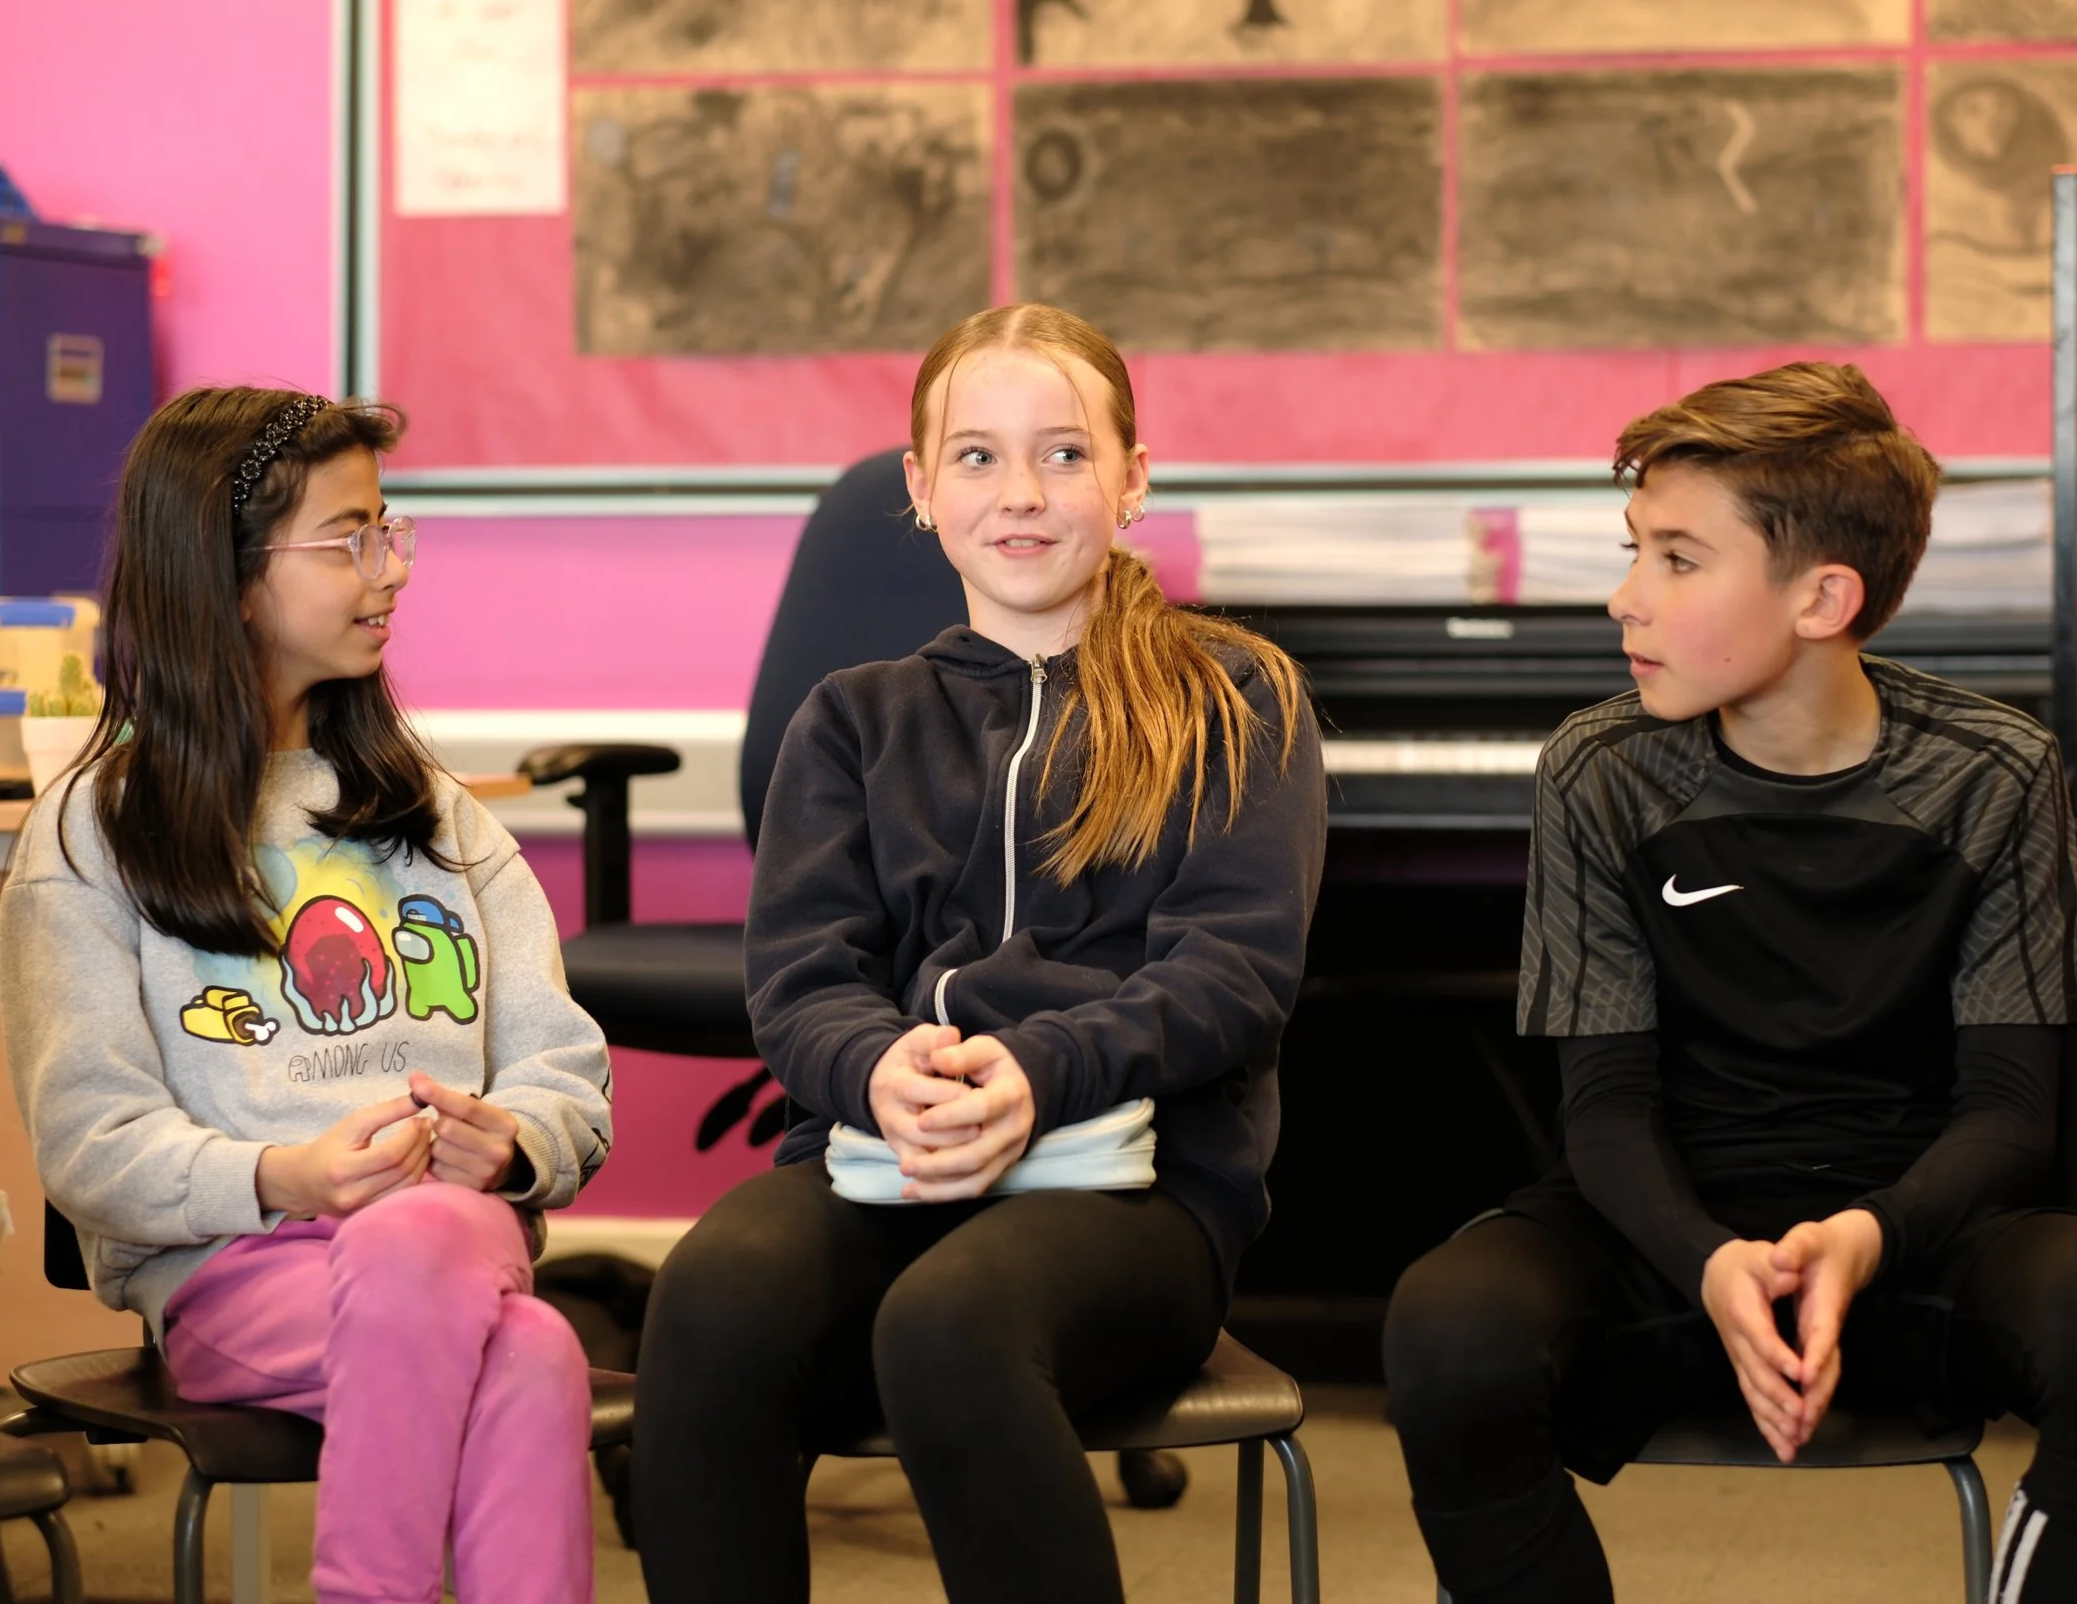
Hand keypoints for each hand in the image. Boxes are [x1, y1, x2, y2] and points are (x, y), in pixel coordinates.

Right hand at [255, 1096, 430, 1216]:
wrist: (304, 1181)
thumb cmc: (330, 1147)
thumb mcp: (353, 1123)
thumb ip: (387, 1111)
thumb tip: (421, 1099)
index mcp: (342, 1169)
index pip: (391, 1154)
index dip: (412, 1135)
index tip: (420, 1119)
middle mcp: (352, 1195)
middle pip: (402, 1170)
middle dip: (421, 1145)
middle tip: (428, 1127)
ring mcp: (362, 1209)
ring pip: (408, 1185)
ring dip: (423, 1159)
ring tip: (425, 1140)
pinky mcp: (370, 1214)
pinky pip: (403, 1195)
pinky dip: (416, 1174)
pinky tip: (418, 1158)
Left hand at [408, 1073, 520, 1190]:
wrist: (501, 1167)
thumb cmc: (480, 1131)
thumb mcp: (474, 1112)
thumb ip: (444, 1096)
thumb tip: (414, 1077)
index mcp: (506, 1125)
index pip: (467, 1106)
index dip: (439, 1094)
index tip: (416, 1084)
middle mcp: (499, 1150)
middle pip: (447, 1128)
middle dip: (439, 1124)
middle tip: (446, 1126)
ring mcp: (485, 1172)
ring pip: (438, 1149)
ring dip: (435, 1144)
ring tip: (448, 1144)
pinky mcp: (469, 1188)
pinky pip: (436, 1169)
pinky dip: (435, 1162)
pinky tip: (446, 1160)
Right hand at [868, 1023, 972, 1164]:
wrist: (886, 1082)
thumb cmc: (912, 1059)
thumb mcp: (921, 1041)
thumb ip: (936, 1038)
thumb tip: (951, 1036)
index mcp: (895, 1082)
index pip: (920, 1091)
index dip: (950, 1094)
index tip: (974, 1093)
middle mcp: (891, 1115)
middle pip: (920, 1131)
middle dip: (955, 1131)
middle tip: (982, 1128)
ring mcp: (896, 1139)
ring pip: (922, 1159)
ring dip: (952, 1158)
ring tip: (980, 1147)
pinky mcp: (904, 1155)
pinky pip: (923, 1177)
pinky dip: (943, 1180)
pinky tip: (970, 1170)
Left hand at [899, 1035, 1035, 1201]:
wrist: (1026, 1086)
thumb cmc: (998, 1066)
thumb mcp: (984, 1049)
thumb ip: (960, 1054)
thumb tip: (938, 1058)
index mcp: (1011, 1095)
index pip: (982, 1109)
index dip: (951, 1116)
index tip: (920, 1120)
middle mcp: (1014, 1128)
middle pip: (977, 1154)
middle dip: (939, 1163)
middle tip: (907, 1163)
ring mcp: (1009, 1152)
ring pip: (975, 1179)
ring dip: (939, 1185)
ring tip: (908, 1181)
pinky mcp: (1002, 1167)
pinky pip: (975, 1188)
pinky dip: (945, 1194)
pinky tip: (917, 1192)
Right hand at [1700, 1237, 1806, 1461]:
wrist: (1717, 1273)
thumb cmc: (1748, 1264)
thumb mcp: (1762, 1256)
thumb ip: (1776, 1265)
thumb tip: (1788, 1273)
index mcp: (1742, 1309)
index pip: (1760, 1336)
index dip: (1778, 1354)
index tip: (1800, 1372)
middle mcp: (1736, 1339)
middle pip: (1755, 1373)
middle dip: (1778, 1398)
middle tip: (1800, 1419)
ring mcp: (1737, 1357)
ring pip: (1752, 1392)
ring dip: (1772, 1420)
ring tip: (1792, 1444)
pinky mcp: (1742, 1367)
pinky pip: (1751, 1398)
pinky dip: (1765, 1424)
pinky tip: (1781, 1447)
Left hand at [1770, 1208, 1883, 1447]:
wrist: (1846, 1252)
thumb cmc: (1822, 1246)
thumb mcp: (1808, 1238)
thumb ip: (1797, 1247)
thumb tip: (1783, 1258)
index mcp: (1824, 1305)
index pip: (1820, 1332)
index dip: (1814, 1354)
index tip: (1803, 1377)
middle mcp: (1826, 1330)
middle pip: (1825, 1370)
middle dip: (1813, 1399)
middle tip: (1798, 1426)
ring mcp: (1824, 1343)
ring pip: (1820, 1383)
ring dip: (1809, 1412)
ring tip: (1793, 1443)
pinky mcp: (1817, 1349)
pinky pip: (1812, 1383)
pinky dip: (1804, 1407)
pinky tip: (1790, 1433)